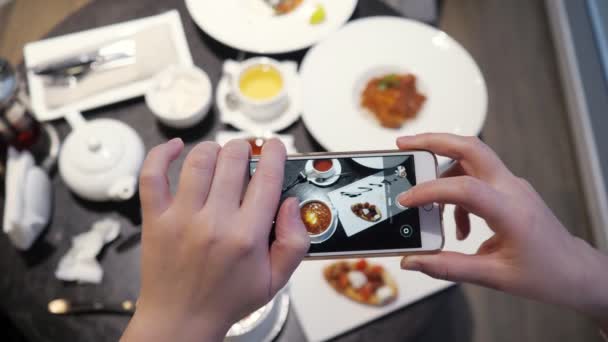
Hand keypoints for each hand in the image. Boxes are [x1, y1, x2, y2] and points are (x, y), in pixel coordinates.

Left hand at [121, 138, 308, 341]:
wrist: (182, 320)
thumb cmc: (227, 299)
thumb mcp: (276, 280)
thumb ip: (295, 242)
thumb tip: (291, 204)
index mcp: (247, 236)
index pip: (267, 178)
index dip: (275, 154)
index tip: (276, 147)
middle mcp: (214, 222)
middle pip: (233, 160)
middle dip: (245, 149)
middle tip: (247, 155)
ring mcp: (181, 218)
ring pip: (199, 161)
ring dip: (214, 149)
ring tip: (220, 155)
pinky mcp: (155, 219)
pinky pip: (153, 175)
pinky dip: (161, 154)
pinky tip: (175, 148)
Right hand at [396, 133, 607, 328]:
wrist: (575, 271)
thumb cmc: (544, 275)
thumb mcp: (493, 277)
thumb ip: (448, 267)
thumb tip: (413, 261)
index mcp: (511, 212)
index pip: (465, 188)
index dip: (430, 190)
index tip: (406, 201)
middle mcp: (512, 189)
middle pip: (471, 147)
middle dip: (434, 141)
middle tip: (405, 145)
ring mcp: (512, 185)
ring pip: (472, 157)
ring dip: (443, 169)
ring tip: (424, 199)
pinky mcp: (510, 189)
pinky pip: (477, 177)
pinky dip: (458, 192)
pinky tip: (457, 225)